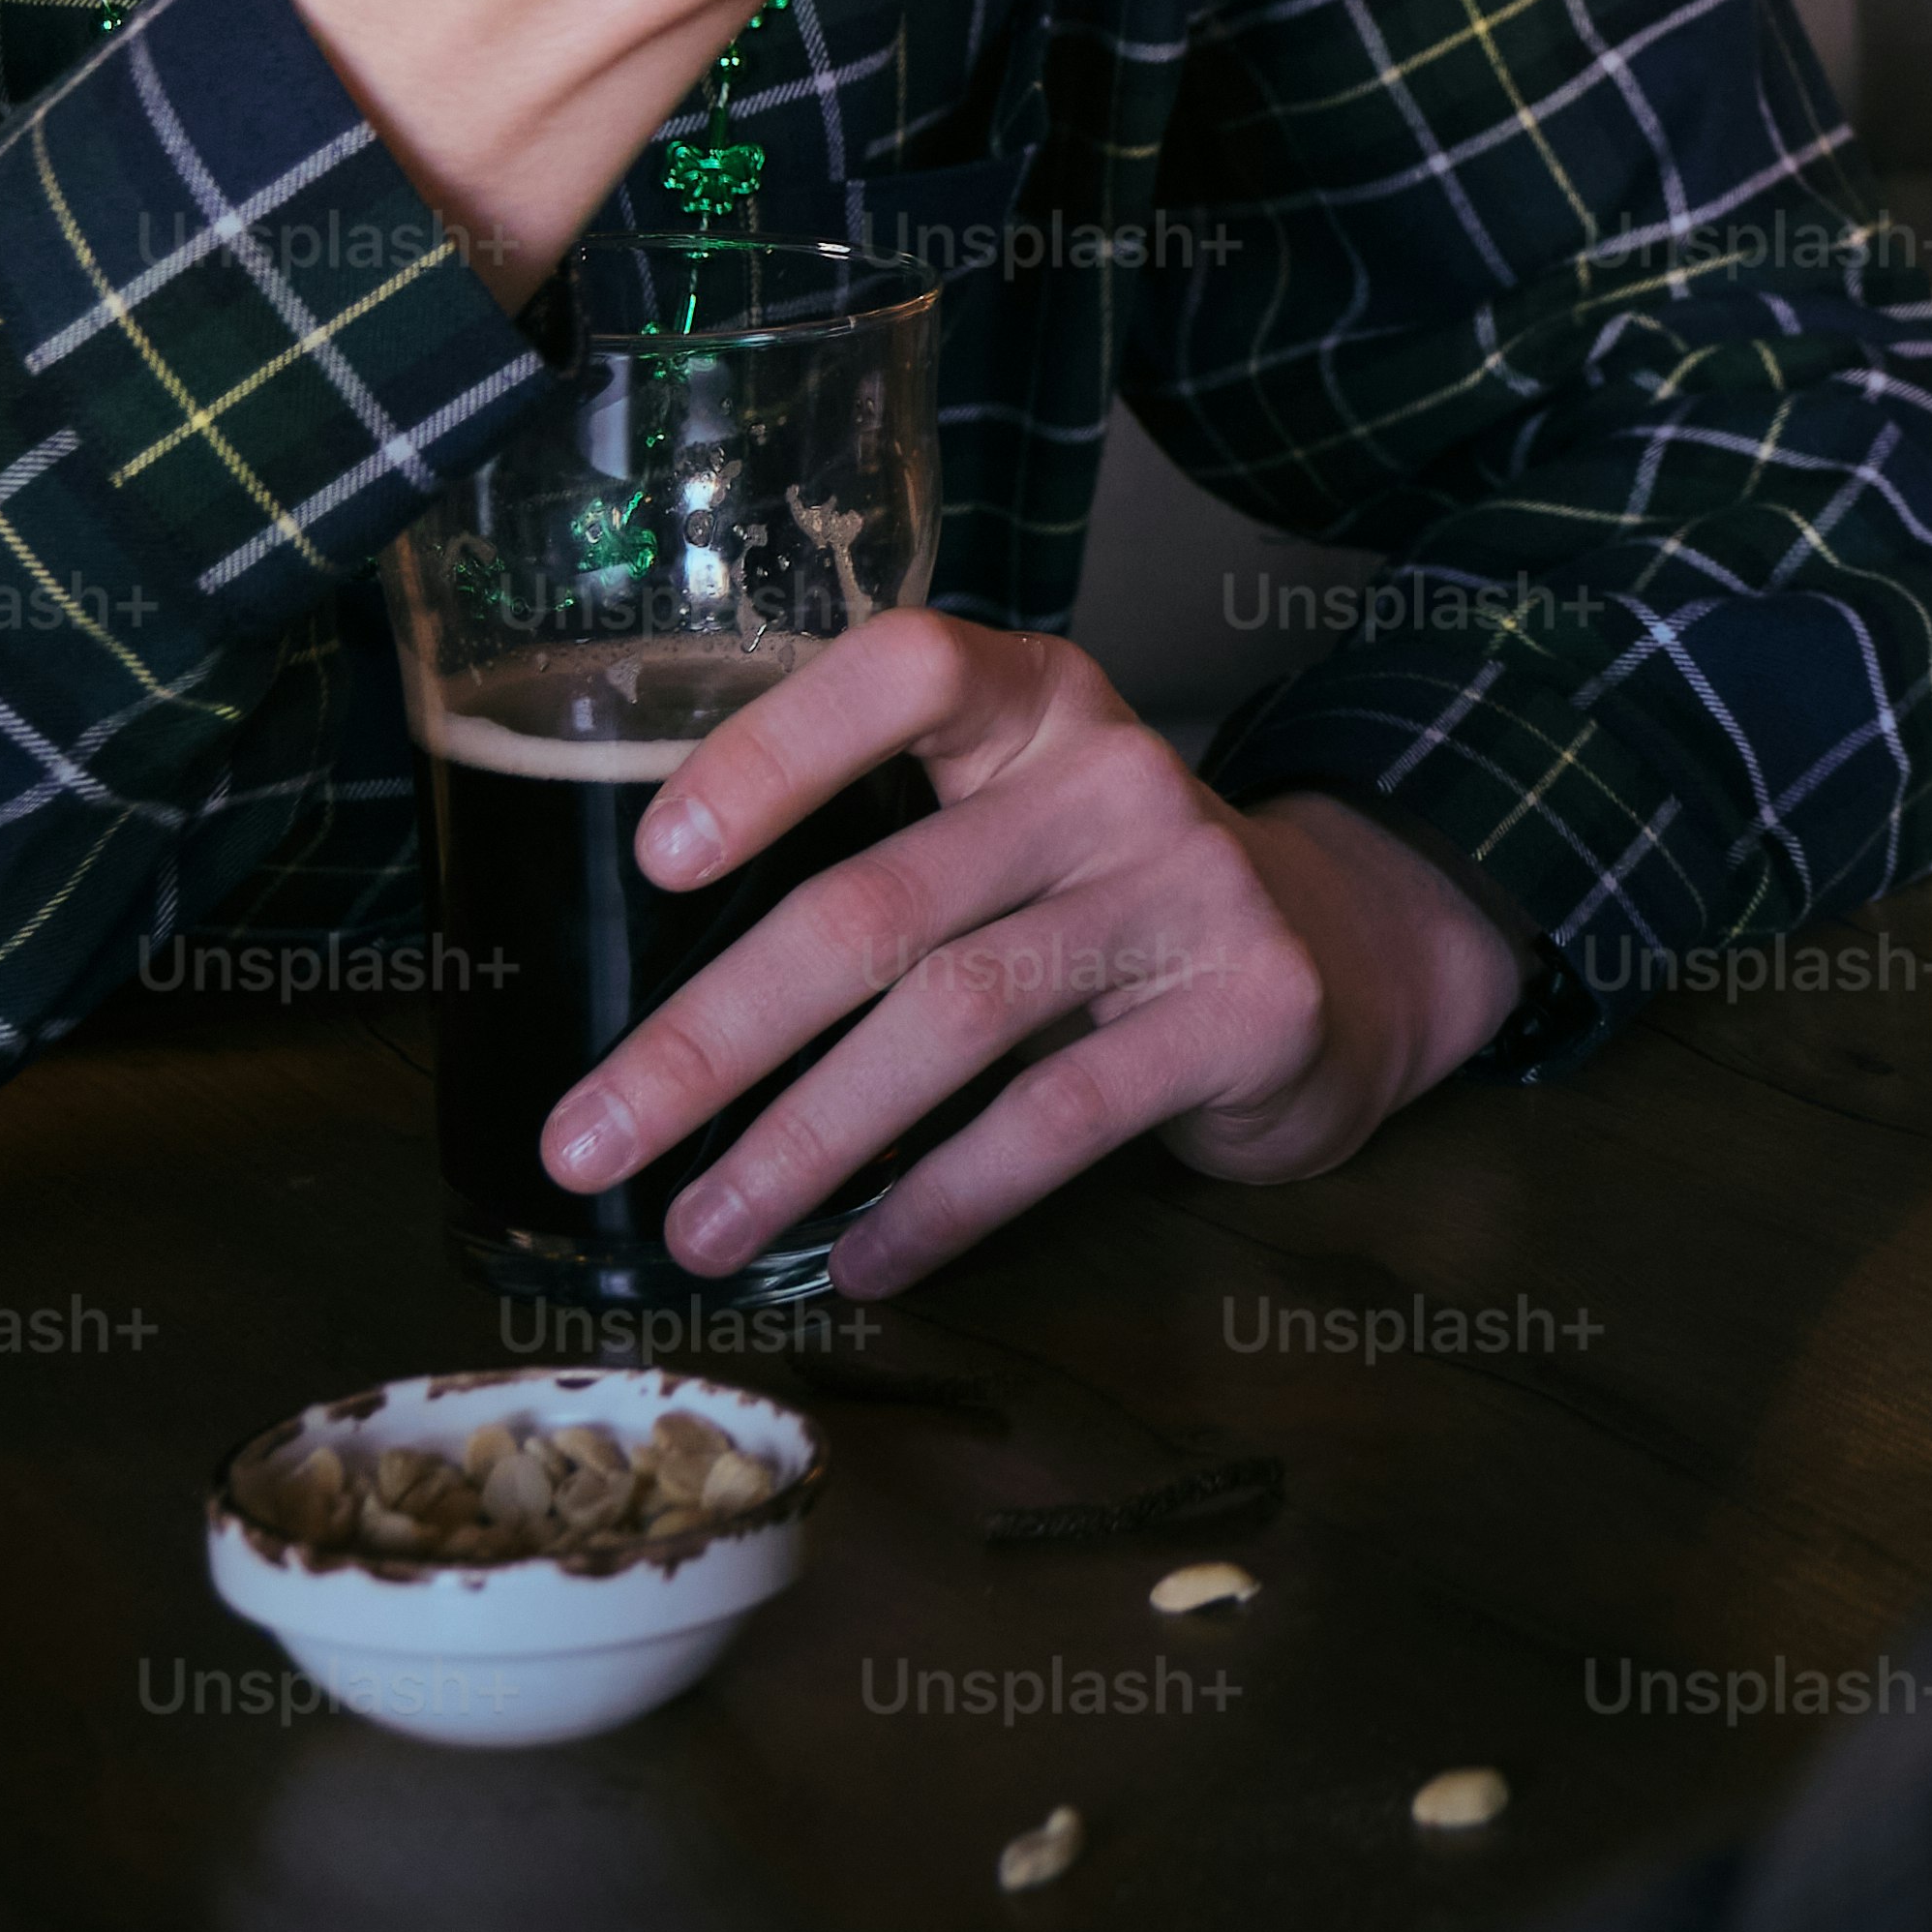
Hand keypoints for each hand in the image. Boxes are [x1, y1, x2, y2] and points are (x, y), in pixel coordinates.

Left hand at [537, 609, 1531, 1286]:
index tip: (655, 860)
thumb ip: (888, 855)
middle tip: (587, 1142)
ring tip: (700, 1233)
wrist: (1344, 964)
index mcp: (1036, 704)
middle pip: (879, 901)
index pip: (905, 670)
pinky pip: (1056, 1122)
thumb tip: (652, 1013)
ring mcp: (1191, 889)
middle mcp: (1114, 776)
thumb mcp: (1017, 827)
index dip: (775, 750)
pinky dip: (941, 1203)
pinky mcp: (1246, 1011)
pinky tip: (865, 1261)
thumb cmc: (1113, 901)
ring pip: (954, 1019)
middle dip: (711, 1038)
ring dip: (802, 1143)